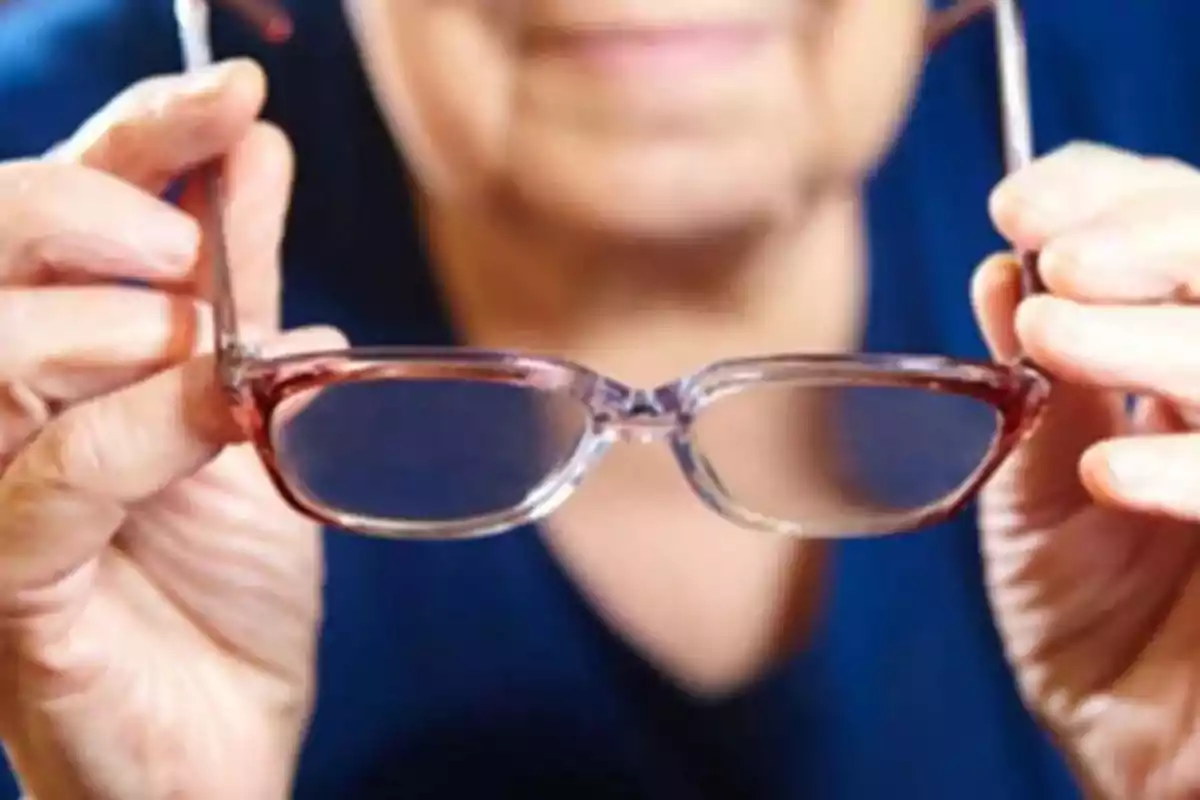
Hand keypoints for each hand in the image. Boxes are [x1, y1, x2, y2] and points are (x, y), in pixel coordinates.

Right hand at [0, 61, 340, 798]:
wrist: (232, 735)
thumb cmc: (233, 584)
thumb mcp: (258, 414)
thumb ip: (241, 293)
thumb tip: (255, 159)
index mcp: (64, 356)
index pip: (62, 207)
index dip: (140, 137)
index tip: (234, 93)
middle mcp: (2, 409)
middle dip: (96, 216)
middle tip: (189, 255)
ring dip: (117, 329)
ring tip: (204, 356)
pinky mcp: (4, 578)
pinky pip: (41, 478)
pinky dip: (135, 431)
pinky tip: (212, 416)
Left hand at [975, 142, 1199, 798]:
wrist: (1133, 753)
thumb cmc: (1092, 623)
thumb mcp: (1037, 493)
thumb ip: (1035, 390)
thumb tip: (1006, 269)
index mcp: (1187, 365)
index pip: (1179, 233)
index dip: (1114, 196)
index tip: (1022, 204)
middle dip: (1156, 235)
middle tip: (1063, 253)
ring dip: (1156, 334)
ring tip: (1056, 336)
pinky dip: (1191, 469)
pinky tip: (1109, 472)